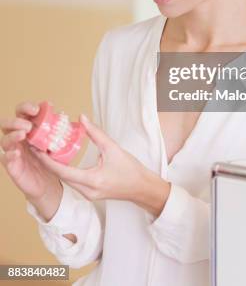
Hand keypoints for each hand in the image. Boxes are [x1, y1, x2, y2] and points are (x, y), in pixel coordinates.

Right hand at [0, 101, 61, 200]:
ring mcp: (14, 152)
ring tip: (23, 134)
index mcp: (28, 128)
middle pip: (7, 124)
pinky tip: (16, 153)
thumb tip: (82, 117)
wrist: (49, 183)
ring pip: (5, 141)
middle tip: (29, 125)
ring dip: (13, 136)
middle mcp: (18, 139)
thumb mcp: (59, 142)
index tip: (37, 108)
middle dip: (16, 121)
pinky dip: (9, 155)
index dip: (26, 107)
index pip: (21, 112)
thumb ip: (65, 130)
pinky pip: (5, 160)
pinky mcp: (13, 167)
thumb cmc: (51, 159)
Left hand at [31, 114, 170, 213]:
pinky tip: (60, 160)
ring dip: (55, 166)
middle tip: (37, 146)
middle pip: (60, 176)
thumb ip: (96, 133)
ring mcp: (87, 194)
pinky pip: (72, 182)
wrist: (141, 187)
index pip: (62, 171)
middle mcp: (86, 191)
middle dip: (47, 162)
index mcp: (92, 180)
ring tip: (45, 151)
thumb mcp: (113, 147)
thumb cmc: (130, 169)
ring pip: (65, 180)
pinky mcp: (89, 193)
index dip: (47, 160)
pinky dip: (64, 170)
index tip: (37, 148)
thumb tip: (82, 118)